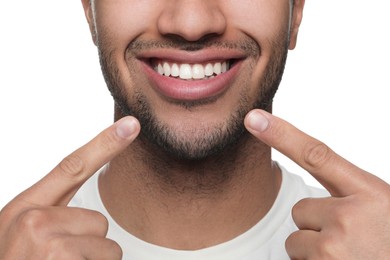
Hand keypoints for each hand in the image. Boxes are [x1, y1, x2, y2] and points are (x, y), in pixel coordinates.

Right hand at [0, 116, 139, 258]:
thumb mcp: (22, 239)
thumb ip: (54, 217)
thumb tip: (90, 216)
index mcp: (24, 209)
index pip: (72, 166)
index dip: (105, 144)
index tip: (131, 125)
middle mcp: (34, 221)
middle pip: (99, 221)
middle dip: (88, 246)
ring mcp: (48, 244)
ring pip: (107, 247)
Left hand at [245, 109, 389, 258]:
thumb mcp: (381, 209)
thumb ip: (350, 196)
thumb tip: (310, 200)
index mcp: (369, 193)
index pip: (317, 155)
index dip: (282, 135)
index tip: (254, 119)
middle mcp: (349, 215)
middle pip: (300, 209)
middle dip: (318, 226)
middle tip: (350, 242)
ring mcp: (334, 245)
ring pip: (296, 239)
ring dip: (315, 251)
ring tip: (348, 258)